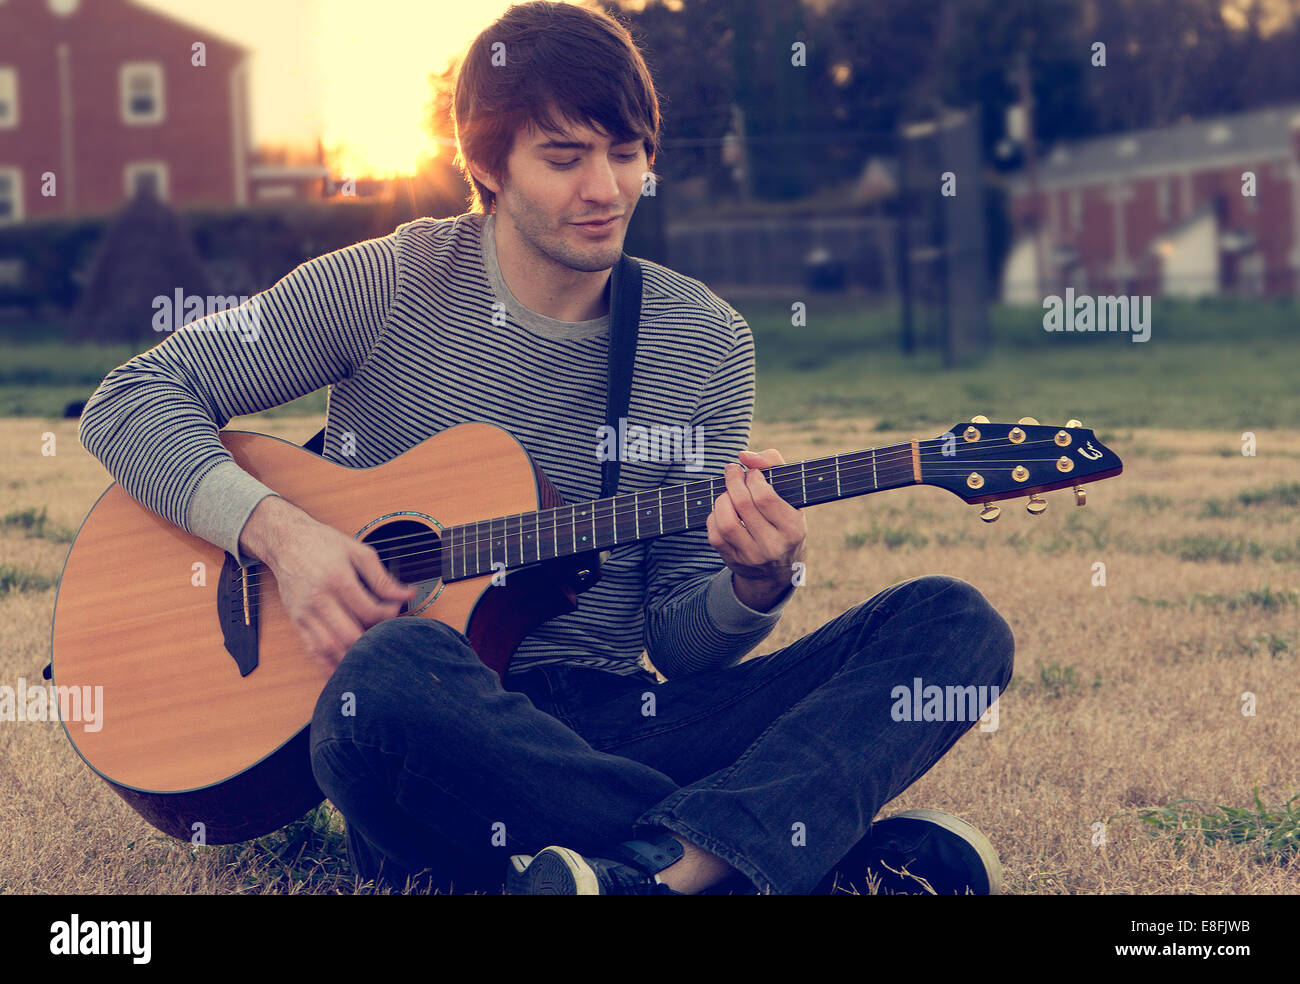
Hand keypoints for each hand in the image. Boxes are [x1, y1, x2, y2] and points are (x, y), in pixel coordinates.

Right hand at [241, 497, 415, 671]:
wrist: (286, 541)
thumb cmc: (322, 544)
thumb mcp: (357, 551)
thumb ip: (382, 577)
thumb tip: (406, 594)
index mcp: (336, 579)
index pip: (368, 611)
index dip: (388, 615)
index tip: (395, 609)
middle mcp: (318, 599)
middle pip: (350, 634)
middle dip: (372, 639)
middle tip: (384, 633)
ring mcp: (305, 613)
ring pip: (330, 647)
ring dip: (353, 656)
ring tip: (370, 653)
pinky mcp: (297, 621)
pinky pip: (312, 650)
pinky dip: (328, 664)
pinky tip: (343, 669)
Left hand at [705, 449, 807, 611]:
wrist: (779, 569)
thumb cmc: (784, 520)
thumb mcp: (791, 495)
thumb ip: (773, 464)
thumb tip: (744, 456)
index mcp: (793, 528)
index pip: (765, 497)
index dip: (753, 477)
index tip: (751, 472)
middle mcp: (773, 545)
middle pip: (743, 505)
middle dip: (733, 481)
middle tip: (732, 472)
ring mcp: (752, 556)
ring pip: (726, 522)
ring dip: (722, 499)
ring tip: (727, 492)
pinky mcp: (733, 561)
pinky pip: (715, 534)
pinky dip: (714, 516)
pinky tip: (723, 511)